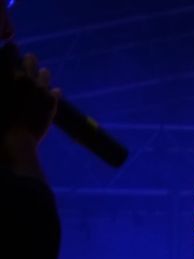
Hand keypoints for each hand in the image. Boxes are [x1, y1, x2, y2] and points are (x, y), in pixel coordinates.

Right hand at [0, 45, 57, 168]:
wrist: (13, 142)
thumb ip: (1, 77)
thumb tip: (3, 74)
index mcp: (5, 70)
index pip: (12, 48)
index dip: (11, 53)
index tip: (10, 60)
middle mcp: (24, 75)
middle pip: (31, 58)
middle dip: (27, 64)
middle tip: (23, 75)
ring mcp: (40, 88)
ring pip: (45, 73)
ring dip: (40, 77)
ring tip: (35, 87)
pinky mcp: (51, 102)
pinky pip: (55, 91)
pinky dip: (50, 94)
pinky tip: (44, 99)